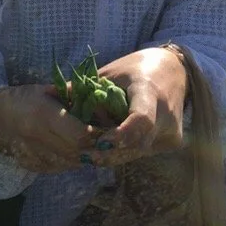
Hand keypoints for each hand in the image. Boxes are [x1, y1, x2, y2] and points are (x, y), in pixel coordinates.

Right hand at [0, 84, 98, 173]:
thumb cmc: (23, 99)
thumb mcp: (47, 90)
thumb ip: (72, 96)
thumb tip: (101, 97)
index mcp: (44, 115)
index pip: (81, 134)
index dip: (98, 134)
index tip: (108, 128)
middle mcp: (39, 138)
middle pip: (80, 151)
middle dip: (96, 147)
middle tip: (107, 139)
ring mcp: (35, 155)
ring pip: (73, 163)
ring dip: (87, 155)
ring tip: (93, 144)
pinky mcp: (34, 166)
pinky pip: (62, 167)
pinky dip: (73, 160)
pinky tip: (74, 149)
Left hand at [89, 46, 188, 166]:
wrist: (175, 71)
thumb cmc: (135, 69)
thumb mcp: (110, 73)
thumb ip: (83, 88)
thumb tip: (50, 95)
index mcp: (149, 91)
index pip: (141, 120)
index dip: (121, 135)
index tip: (101, 143)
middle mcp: (165, 114)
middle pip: (136, 143)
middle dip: (109, 151)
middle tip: (85, 156)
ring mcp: (172, 130)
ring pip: (139, 151)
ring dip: (115, 154)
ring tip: (91, 155)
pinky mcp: (172, 141)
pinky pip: (144, 151)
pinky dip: (126, 150)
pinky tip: (109, 149)